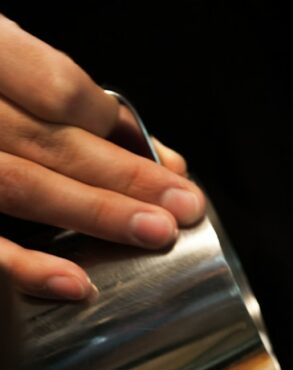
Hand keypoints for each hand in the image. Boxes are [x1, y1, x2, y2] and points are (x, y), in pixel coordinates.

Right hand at [0, 15, 204, 299]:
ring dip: (97, 212)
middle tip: (185, 206)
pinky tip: (74, 284)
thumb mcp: (1, 72)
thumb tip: (160, 158)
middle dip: (127, 177)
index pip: (57, 87)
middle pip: (52, 139)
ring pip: (21, 185)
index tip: (163, 163)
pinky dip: (24, 266)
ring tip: (155, 233)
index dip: (116, 128)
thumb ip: (63, 104)